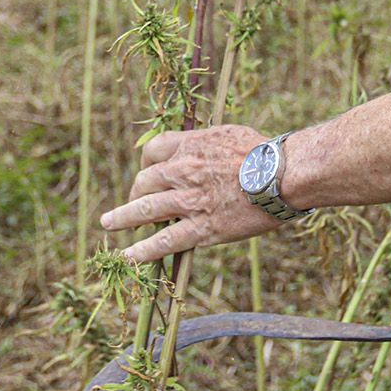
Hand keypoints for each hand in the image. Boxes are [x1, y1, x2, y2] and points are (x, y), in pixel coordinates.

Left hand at [99, 125, 284, 264]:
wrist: (283, 175)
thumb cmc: (264, 152)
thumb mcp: (229, 134)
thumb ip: (206, 143)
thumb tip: (200, 147)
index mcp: (189, 145)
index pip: (152, 150)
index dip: (145, 162)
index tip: (146, 171)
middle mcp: (182, 171)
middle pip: (144, 180)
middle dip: (135, 192)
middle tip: (133, 203)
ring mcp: (189, 201)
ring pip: (145, 210)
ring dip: (122, 219)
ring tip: (108, 225)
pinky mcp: (201, 228)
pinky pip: (164, 241)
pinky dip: (143, 250)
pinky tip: (128, 256)